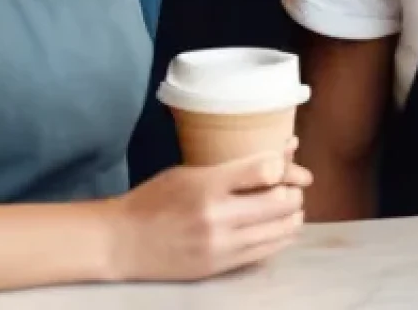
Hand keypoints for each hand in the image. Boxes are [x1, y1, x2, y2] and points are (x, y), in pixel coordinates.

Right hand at [104, 141, 311, 281]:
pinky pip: (265, 252)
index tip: (290, 165)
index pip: (264, 171)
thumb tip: (284, 149)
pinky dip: (280, 238)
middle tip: (295, 186)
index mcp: (208, 185)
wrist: (123, 243)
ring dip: (292, 216)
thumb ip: (235, 166)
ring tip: (290, 207)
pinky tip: (279, 228)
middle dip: (294, 192)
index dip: (287, 167)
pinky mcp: (221, 268)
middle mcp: (218, 217)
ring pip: (279, 230)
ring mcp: (221, 247)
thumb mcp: (190, 172)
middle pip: (279, 202)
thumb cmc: (155, 199)